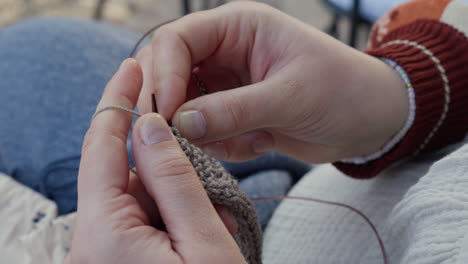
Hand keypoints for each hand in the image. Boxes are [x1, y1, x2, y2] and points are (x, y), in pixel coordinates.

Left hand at [65, 59, 244, 263]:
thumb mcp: (204, 240)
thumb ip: (174, 179)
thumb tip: (149, 125)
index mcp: (105, 235)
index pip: (101, 149)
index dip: (117, 103)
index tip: (131, 69)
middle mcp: (91, 244)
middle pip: (126, 178)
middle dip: (170, 177)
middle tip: (210, 200)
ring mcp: (103, 254)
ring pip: (138, 199)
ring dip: (178, 204)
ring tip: (213, 228)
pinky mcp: (116, 261)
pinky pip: (141, 222)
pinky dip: (173, 222)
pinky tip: (201, 237)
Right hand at [136, 2, 407, 162]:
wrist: (368, 120)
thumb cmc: (342, 92)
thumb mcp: (290, 97)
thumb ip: (234, 110)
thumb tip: (180, 123)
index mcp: (237, 27)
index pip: (176, 41)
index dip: (165, 76)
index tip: (169, 115)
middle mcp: (223, 53)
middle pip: (168, 73)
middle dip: (172, 107)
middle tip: (183, 139)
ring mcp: (225, 85)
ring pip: (182, 107)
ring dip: (201, 132)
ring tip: (248, 140)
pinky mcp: (231, 114)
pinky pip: (204, 132)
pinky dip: (221, 146)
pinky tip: (261, 143)